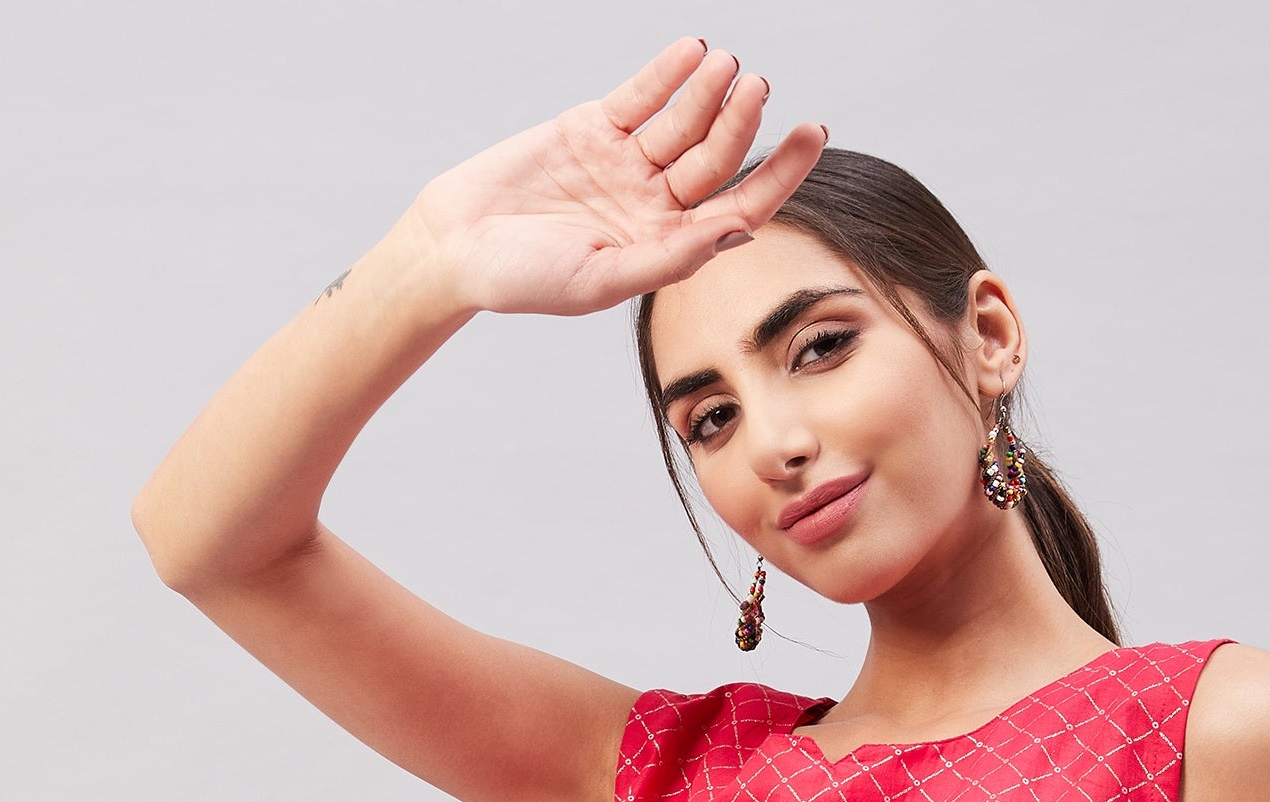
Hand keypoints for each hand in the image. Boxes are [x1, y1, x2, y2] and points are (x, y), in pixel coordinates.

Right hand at [404, 37, 825, 319]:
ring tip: (728, 68)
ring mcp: (625, 164)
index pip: (739, 207)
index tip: (813, 134)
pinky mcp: (593, 128)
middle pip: (717, 157)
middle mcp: (653, 204)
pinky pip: (642, 95)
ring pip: (684, 122)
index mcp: (665, 248)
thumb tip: (739, 233)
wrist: (456, 246)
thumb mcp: (601, 279)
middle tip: (758, 87)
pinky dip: (669, 74)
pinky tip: (696, 53)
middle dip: (742, 122)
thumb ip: (670, 257)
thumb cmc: (523, 280)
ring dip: (710, 93)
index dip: (780, 172)